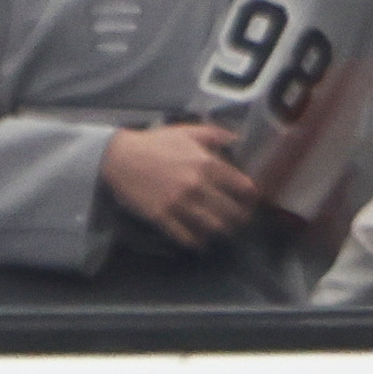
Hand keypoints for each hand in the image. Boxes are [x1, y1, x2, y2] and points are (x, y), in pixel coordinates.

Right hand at [100, 122, 258, 247]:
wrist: (121, 158)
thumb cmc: (154, 143)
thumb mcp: (187, 131)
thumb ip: (215, 134)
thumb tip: (236, 138)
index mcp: (206, 164)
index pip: (240, 185)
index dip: (249, 195)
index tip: (251, 200)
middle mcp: (196, 185)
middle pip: (229, 210)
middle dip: (239, 217)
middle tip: (240, 220)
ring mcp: (179, 203)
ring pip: (211, 226)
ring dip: (220, 230)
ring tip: (223, 231)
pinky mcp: (162, 216)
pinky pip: (185, 235)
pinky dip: (196, 241)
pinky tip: (199, 242)